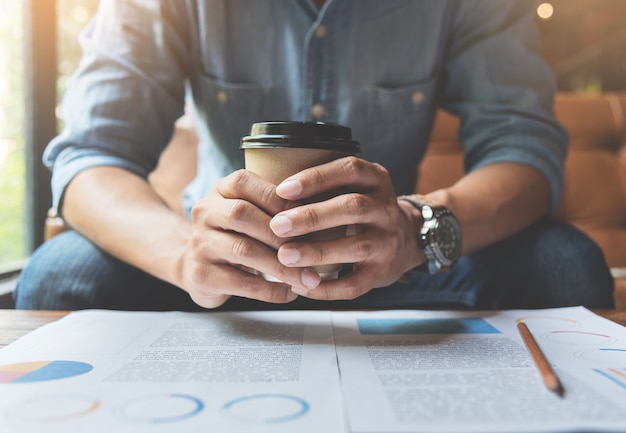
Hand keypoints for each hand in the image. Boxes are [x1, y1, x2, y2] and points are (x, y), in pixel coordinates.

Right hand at [182, 169, 321, 307]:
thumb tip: (325, 210)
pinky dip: (270, 290)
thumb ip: (277, 207)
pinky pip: (240, 282)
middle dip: (281, 234)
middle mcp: (205, 212)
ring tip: (309, 278)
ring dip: (282, 266)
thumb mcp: (251, 211)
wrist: (194, 265)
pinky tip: (290, 292)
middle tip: (314, 250)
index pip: (245, 183)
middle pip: (242, 215)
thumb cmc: (236, 235)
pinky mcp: (201, 275)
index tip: (308, 213)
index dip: (277, 197)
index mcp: (220, 190)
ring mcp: (200, 244)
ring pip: (243, 251)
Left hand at [269, 156, 421, 300]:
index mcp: (376, 180)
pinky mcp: (383, 272)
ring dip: (317, 251)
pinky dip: (326, 288)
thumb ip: (324, 184)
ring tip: (285, 256)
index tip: (283, 189)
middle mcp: (386, 208)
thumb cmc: (363, 210)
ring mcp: (388, 242)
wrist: (406, 239)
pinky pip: (355, 284)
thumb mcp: (354, 186)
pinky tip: (301, 286)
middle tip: (278, 225)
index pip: (350, 170)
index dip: (317, 178)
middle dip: (312, 217)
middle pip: (353, 208)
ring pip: (355, 246)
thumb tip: (269, 188)